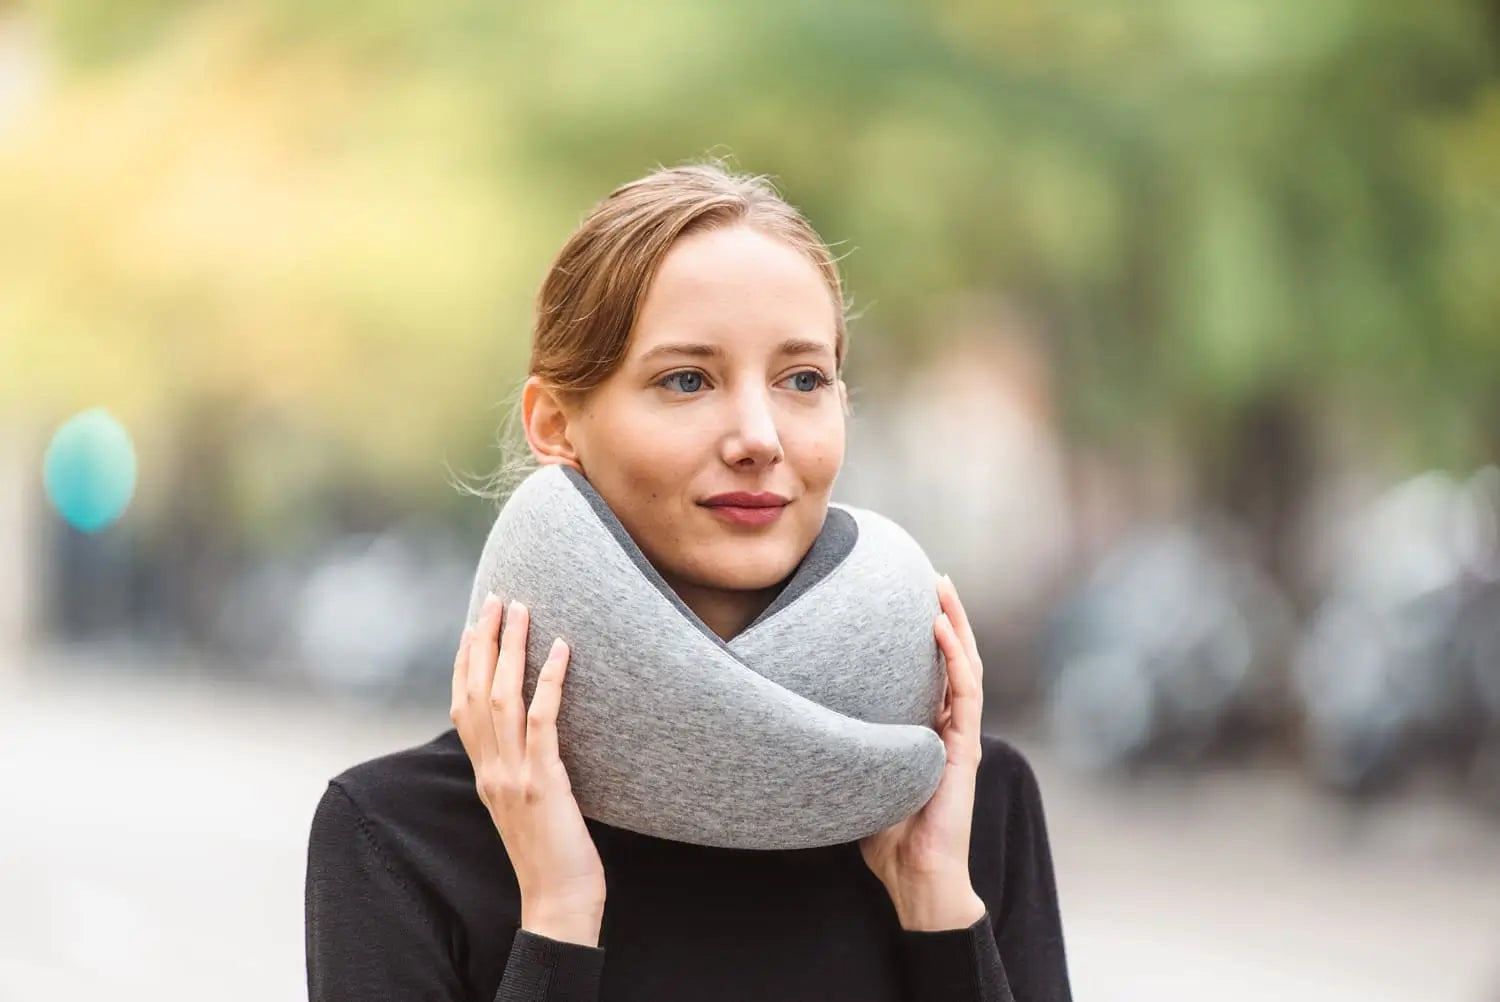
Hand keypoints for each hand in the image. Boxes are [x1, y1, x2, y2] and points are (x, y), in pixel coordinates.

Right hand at [451, 593, 605, 945]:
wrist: (557, 901)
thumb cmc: (550, 855)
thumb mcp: (523, 804)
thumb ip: (517, 768)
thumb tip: (530, 732)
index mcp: (484, 773)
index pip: (463, 706)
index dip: (466, 662)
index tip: (475, 624)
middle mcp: (490, 769)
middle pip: (476, 692)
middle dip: (485, 641)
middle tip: (496, 598)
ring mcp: (514, 775)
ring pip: (502, 699)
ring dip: (512, 649)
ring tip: (522, 609)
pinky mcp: (544, 782)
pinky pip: (542, 722)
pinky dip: (549, 682)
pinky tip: (561, 650)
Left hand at [859, 574, 987, 930]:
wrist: (916, 876)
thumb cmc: (888, 833)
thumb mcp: (862, 774)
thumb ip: (847, 744)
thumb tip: (796, 715)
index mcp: (929, 731)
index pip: (933, 672)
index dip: (928, 635)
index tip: (909, 598)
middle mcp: (950, 728)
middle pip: (955, 658)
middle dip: (947, 615)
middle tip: (933, 577)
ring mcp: (961, 736)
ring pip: (966, 665)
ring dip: (956, 624)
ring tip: (942, 588)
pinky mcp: (964, 749)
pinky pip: (964, 693)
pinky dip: (954, 657)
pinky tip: (941, 629)